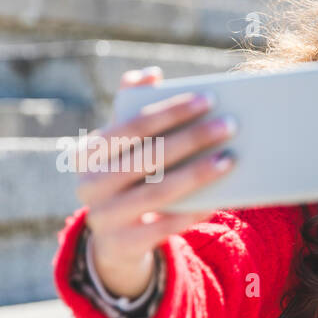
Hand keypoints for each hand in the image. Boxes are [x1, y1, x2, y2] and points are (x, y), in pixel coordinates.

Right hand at [73, 66, 236, 297]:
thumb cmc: (127, 180)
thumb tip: (149, 74)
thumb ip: (132, 109)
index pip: (132, 125)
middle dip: (192, 138)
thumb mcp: (123, 148)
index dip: (171, 111)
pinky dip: (194, 210)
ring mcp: (104, 216)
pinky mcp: (124, 244)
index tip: (208, 98)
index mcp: (87, 153)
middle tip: (229, 125)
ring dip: (198, 174)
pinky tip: (221, 197)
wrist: (114, 241)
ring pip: (159, 191)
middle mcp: (88, 184)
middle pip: (149, 157)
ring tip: (230, 159)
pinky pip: (166, 225)